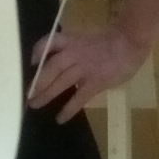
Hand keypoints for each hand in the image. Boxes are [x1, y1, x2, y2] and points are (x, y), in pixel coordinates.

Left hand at [27, 23, 146, 122]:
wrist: (131, 41)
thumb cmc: (112, 40)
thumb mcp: (88, 39)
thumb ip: (75, 50)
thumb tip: (64, 65)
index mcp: (72, 40)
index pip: (49, 43)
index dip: (37, 52)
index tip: (31, 63)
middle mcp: (74, 53)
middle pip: (50, 68)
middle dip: (37, 83)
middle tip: (28, 95)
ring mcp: (84, 68)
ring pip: (60, 82)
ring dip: (46, 95)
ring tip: (36, 105)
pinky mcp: (95, 82)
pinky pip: (79, 98)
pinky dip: (68, 109)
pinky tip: (60, 118)